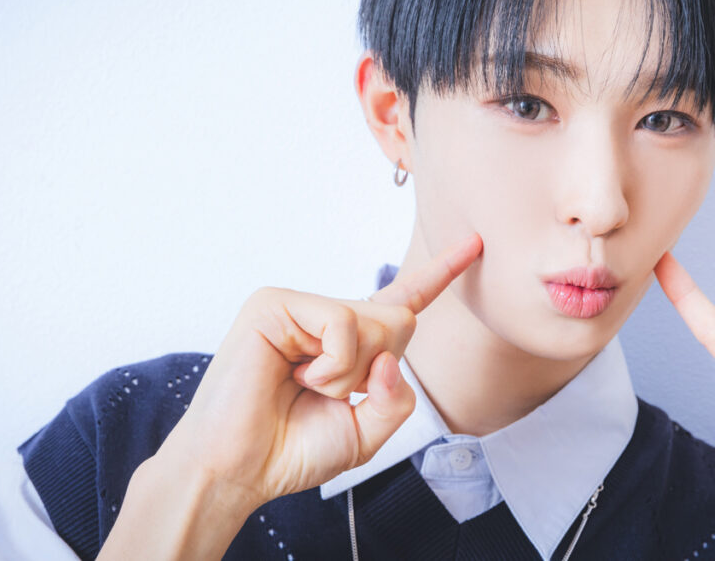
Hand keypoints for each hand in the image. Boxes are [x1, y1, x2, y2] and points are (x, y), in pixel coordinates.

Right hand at [99, 233, 481, 560]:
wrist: (240, 470)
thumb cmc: (292, 449)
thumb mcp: (366, 433)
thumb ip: (396, 399)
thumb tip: (389, 358)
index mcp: (347, 344)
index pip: (402, 303)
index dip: (440, 274)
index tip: (474, 243)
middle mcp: (325, 317)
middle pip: (399, 319)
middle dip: (379, 368)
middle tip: (329, 393)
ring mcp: (299, 306)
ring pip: (374, 320)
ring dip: (350, 374)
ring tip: (306, 386)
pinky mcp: (274, 302)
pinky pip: (342, 322)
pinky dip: (333, 364)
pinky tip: (298, 375)